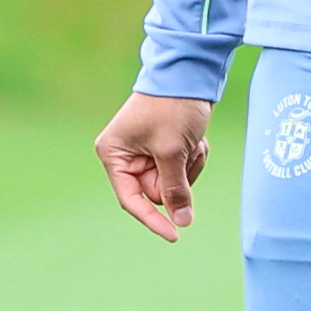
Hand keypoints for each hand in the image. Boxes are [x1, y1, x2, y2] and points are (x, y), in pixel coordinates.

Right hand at [95, 91, 212, 239]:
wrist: (190, 74)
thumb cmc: (173, 107)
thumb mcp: (173, 151)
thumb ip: (175, 189)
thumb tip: (182, 222)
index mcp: (114, 154)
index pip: (132, 199)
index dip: (152, 219)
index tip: (175, 236)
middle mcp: (125, 156)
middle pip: (156, 192)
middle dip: (178, 177)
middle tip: (186, 153)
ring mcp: (145, 152)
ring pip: (174, 183)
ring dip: (190, 165)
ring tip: (191, 140)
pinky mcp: (165, 148)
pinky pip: (183, 170)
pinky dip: (194, 157)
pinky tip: (196, 138)